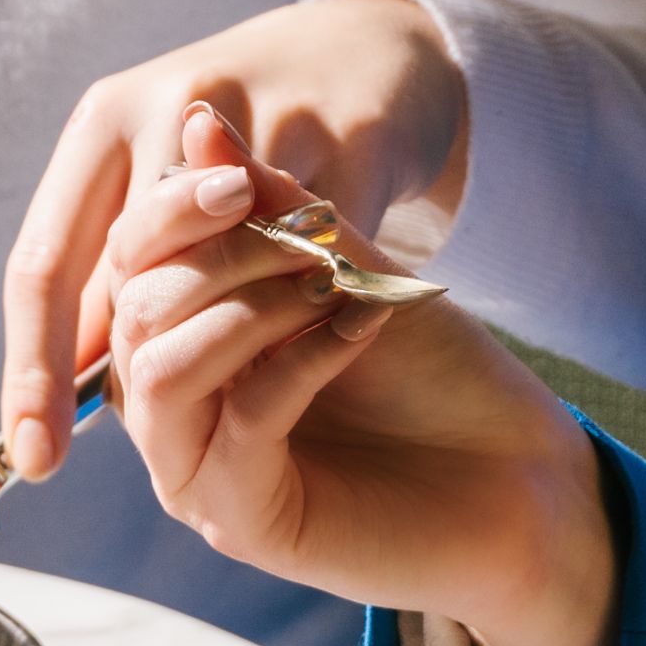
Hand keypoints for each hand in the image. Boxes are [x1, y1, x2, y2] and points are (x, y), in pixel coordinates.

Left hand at [1, 0, 471, 482]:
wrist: (369, 54)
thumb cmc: (249, 151)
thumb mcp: (165, 194)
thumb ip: (120, 282)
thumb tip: (74, 388)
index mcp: (105, 127)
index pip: (46, 265)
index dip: (34, 370)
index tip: (35, 460)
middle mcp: (170, 104)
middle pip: (139, 271)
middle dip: (155, 365)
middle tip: (163, 443)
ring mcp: (265, 112)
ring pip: (244, 268)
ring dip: (256, 332)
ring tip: (268, 378)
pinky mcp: (349, 134)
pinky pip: (328, 255)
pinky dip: (327, 299)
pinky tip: (338, 315)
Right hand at [101, 108, 619, 645]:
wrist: (518, 477)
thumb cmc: (433, 374)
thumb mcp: (350, 271)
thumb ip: (271, 208)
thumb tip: (198, 122)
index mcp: (182, 341)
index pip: (127, 264)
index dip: (171, 211)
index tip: (240, 179)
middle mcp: (172, 412)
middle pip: (134, 314)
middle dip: (218, 258)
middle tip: (309, 236)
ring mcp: (199, 473)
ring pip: (161, 372)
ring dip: (248, 309)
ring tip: (329, 282)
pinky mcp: (244, 523)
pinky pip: (242, 421)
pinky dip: (301, 361)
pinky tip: (362, 325)